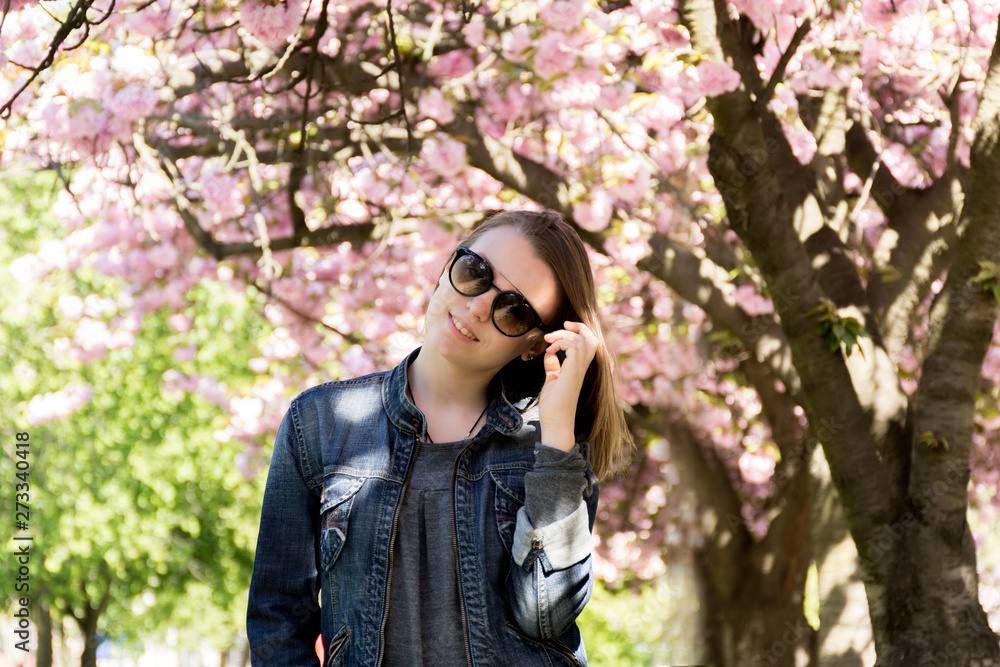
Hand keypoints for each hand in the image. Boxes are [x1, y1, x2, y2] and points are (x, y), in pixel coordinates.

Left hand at [537, 321, 598, 451]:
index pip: (588, 343)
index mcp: (579, 368)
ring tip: (549, 340)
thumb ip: (553, 366)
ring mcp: (579, 369)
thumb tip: (550, 354)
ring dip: (564, 334)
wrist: (556, 423)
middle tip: (563, 324)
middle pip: (592, 338)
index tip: (564, 327)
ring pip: (583, 340)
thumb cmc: (554, 406)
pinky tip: (549, 352)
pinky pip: (574, 347)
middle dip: (579, 326)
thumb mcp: (552, 380)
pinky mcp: (573, 372)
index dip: (580, 330)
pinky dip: (560, 343)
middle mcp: (582, 367)